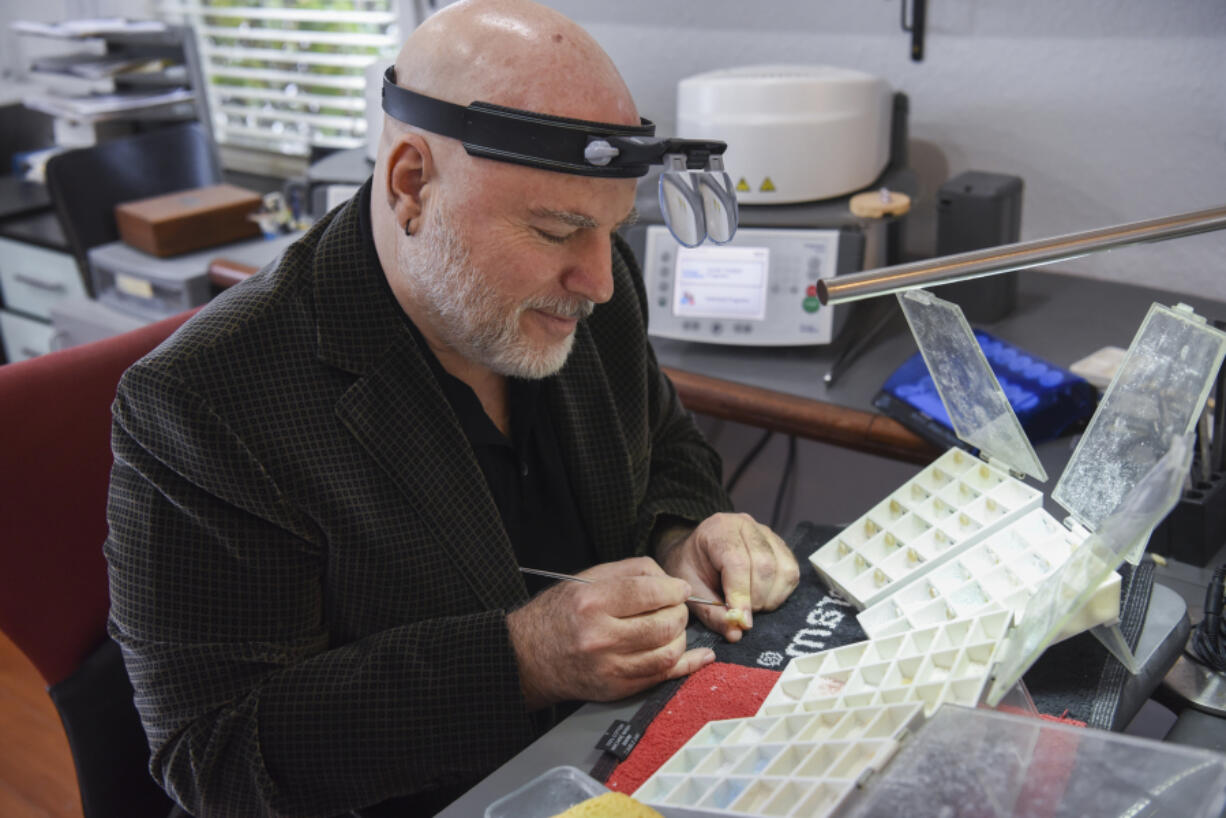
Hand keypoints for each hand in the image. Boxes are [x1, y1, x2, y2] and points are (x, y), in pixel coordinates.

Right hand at [506, 557, 715, 708]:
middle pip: (664, 623)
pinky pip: (662, 678)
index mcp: (591, 603)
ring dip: (681, 636)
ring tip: (672, 627)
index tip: (679, 588)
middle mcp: (600, 637)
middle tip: (675, 606)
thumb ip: (630, 572)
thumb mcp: (587, 580)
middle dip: (679, 612)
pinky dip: (687, 665)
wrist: (529, 657)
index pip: (648, 593)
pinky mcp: (617, 689)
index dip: (673, 589)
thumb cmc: (560, 614)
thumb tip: (670, 580)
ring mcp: (609, 668)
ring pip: (668, 652)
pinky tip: (701, 656)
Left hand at [657, 512, 798, 641]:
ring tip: (751, 605)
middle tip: (742, 614)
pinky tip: (763, 597)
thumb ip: (711, 612)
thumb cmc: (691, 568)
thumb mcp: (691, 590)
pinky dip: (780, 592)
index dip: (741, 595)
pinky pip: (791, 572)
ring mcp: (766, 533)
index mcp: (718, 529)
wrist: (696, 552)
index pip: (737, 562)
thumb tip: (736, 633)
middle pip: (764, 565)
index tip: (741, 621)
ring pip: (784, 570)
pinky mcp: (781, 546)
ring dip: (771, 597)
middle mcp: (746, 525)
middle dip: (756, 599)